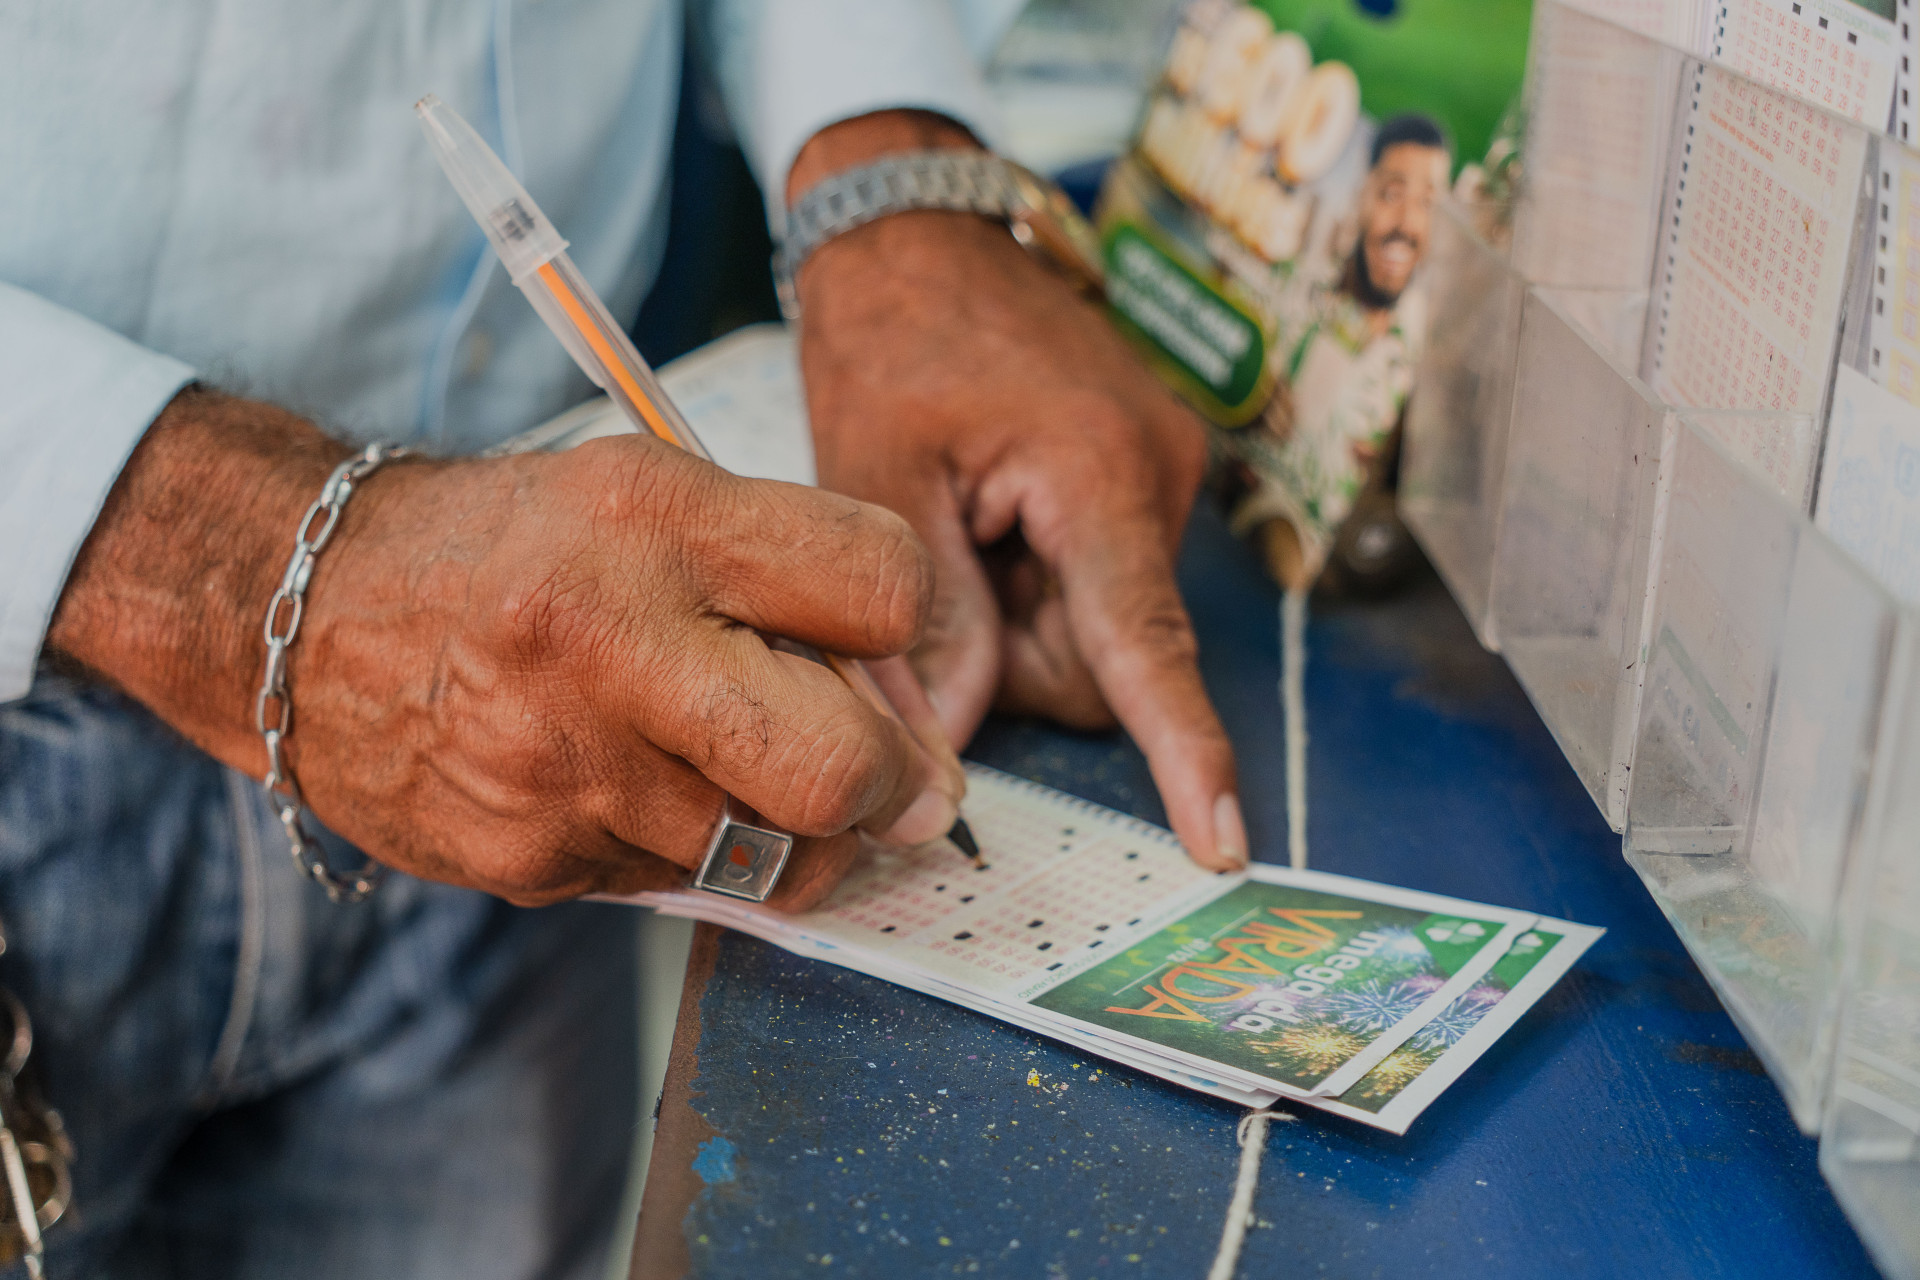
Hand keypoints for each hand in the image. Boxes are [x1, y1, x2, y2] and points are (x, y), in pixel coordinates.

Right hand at [48, 389, 960, 907]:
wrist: (309, 615)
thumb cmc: (516, 548)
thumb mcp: (650, 495)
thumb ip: (785, 577)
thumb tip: (909, 718)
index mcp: (654, 522)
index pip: (881, 589)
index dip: (905, 623)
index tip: (880, 643)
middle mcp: (608, 644)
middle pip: (840, 768)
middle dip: (890, 785)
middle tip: (886, 778)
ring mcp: (563, 768)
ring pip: (771, 854)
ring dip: (793, 829)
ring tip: (749, 770)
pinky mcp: (532, 860)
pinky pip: (677, 884)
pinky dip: (690, 848)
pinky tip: (639, 786)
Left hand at [789, 113, 1246, 870]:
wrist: (923, 229)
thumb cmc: (893, 333)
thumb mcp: (880, 477)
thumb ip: (924, 620)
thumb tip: (951, 746)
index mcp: (1099, 472)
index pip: (1147, 644)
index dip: (1182, 751)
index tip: (1220, 840)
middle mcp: (1157, 478)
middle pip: (1107, 658)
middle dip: (1018, 651)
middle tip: (945, 565)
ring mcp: (1161, 475)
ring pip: (1098, 629)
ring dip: (1022, 614)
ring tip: (966, 518)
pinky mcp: (1143, 477)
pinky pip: (1097, 583)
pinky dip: (1036, 579)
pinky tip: (994, 514)